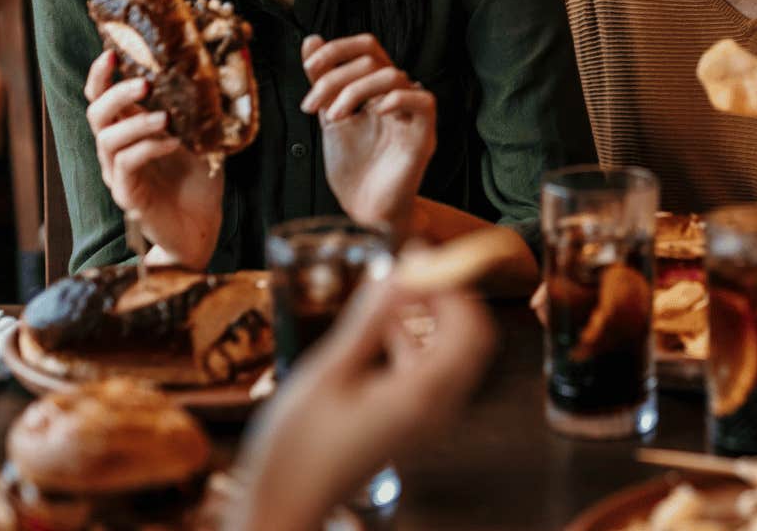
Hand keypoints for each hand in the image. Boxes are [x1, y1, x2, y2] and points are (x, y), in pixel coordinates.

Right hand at [84, 50, 220, 265]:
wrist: (201, 227)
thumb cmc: (198, 180)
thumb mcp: (202, 136)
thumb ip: (199, 110)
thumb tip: (215, 74)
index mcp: (128, 130)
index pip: (101, 97)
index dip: (100, 75)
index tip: (112, 53)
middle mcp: (116, 150)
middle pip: (96, 113)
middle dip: (116, 93)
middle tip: (145, 82)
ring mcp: (118, 173)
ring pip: (108, 139)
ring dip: (136, 122)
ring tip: (166, 116)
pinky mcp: (128, 195)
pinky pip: (128, 165)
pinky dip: (149, 148)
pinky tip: (174, 142)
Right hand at [232, 277, 494, 530]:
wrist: (285, 505)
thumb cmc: (297, 450)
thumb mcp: (328, 373)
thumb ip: (368, 321)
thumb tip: (397, 272)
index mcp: (422, 396)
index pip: (469, 327)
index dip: (451, 283)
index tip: (419, 252)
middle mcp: (437, 410)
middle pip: (470, 339)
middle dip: (447, 296)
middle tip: (411, 265)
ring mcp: (427, 421)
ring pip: (452, 354)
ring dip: (431, 316)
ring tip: (393, 287)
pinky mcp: (411, 425)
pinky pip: (431, 373)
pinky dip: (416, 342)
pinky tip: (380, 327)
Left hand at [303, 34, 434, 238]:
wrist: (363, 207)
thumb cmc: (352, 165)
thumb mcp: (329, 115)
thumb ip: (323, 80)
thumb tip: (311, 40)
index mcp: (376, 88)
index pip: (366, 47)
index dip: (338, 48)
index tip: (309, 67)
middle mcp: (397, 95)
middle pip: (374, 58)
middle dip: (335, 77)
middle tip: (312, 105)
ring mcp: (412, 114)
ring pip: (393, 76)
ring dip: (354, 91)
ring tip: (332, 119)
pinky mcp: (424, 135)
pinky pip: (423, 101)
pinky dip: (397, 99)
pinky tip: (374, 113)